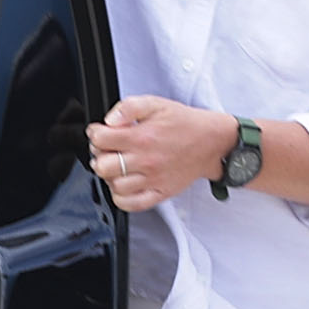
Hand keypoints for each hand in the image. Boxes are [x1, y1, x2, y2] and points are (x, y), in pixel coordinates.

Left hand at [87, 95, 236, 213]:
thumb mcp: (157, 104)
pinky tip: (123, 186)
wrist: (212, 141)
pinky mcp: (160, 193)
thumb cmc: (185, 123)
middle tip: (106, 150)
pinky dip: (121, 198)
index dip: (95, 134)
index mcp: (141, 137)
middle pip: (103, 166)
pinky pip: (132, 204)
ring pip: (115, 186)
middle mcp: (145, 160)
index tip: (99, 133)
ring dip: (110, 176)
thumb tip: (110, 119)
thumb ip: (130, 107)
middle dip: (99, 155)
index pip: (101, 140)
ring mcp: (152, 179)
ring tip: (117, 167)